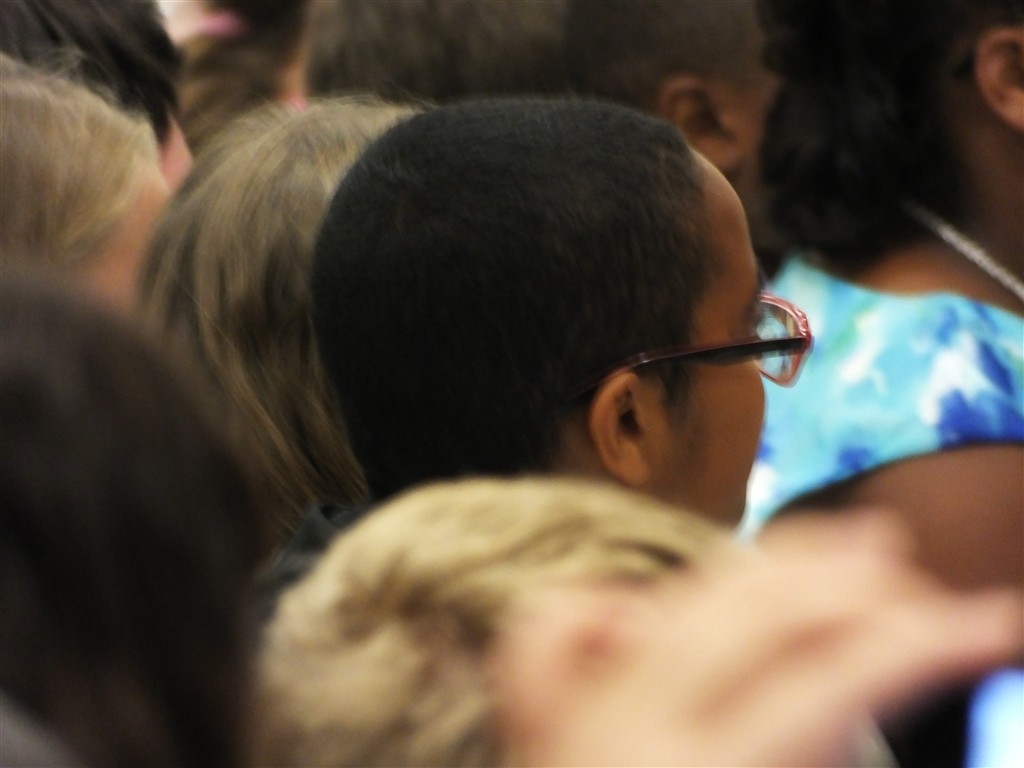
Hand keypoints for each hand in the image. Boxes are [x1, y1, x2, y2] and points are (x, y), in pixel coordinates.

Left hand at [491, 513, 1021, 766]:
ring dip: (769, 567)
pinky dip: (611, 606)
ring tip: (850, 549)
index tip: (997, 621)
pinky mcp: (538, 728)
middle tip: (928, 585)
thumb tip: (857, 728)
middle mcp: (622, 737)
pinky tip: (664, 607)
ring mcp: (570, 723)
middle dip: (857, 588)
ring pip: (676, 599)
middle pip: (756, 619)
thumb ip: (832, 759)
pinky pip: (555, 632)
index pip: (831, 681)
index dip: (925, 641)